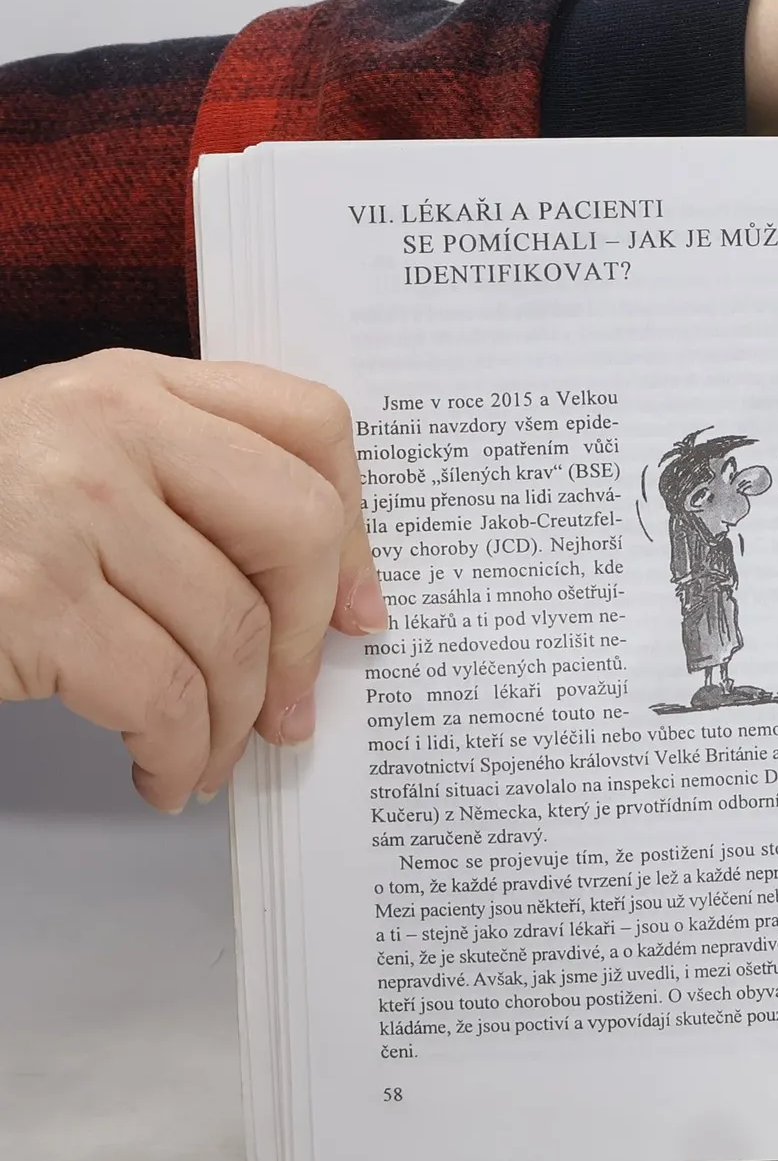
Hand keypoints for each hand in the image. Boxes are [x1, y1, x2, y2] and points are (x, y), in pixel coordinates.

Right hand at [0, 349, 384, 812]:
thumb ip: (184, 493)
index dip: (357, 529)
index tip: (361, 609)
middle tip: (293, 711)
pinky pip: (166, 696)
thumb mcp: (71, 464)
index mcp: (131, 386)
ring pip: (233, 632)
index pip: (308, 424)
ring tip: (210, 757)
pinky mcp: (30, 595)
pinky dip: (180, 756)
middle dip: (309, 639)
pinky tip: (163, 774)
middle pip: (298, 527)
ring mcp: (69, 506)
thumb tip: (333, 600)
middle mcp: (109, 427)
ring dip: (234, 723)